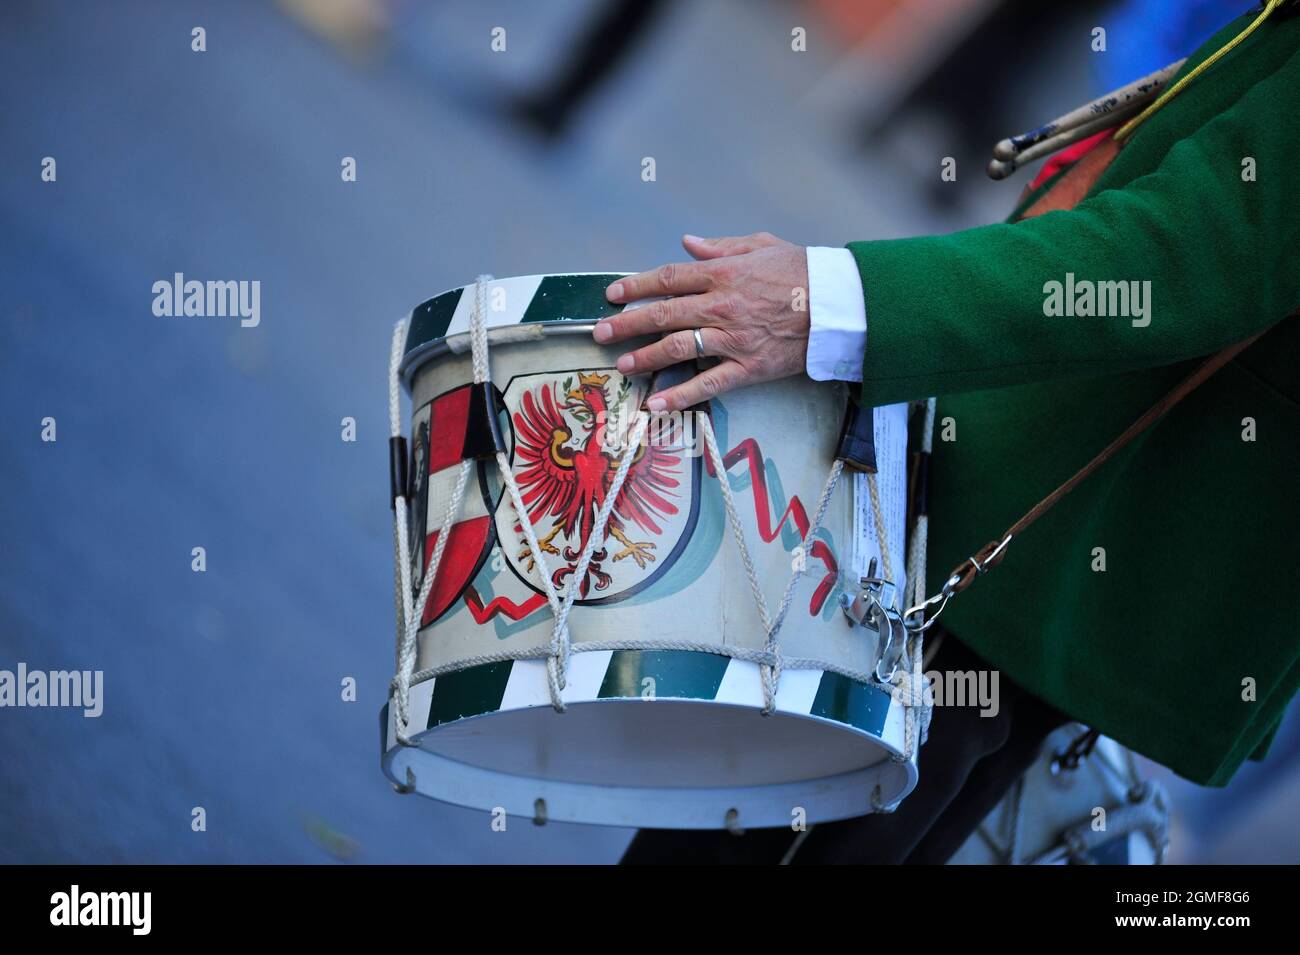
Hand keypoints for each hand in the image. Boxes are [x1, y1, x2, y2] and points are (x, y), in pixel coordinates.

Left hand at [594, 232, 809, 411]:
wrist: (840, 305)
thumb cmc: (803, 271)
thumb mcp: (762, 245)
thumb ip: (721, 246)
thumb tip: (688, 242)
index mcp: (723, 273)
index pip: (669, 278)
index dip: (636, 286)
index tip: (612, 294)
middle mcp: (722, 305)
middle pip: (664, 314)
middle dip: (627, 323)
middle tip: (600, 332)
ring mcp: (733, 338)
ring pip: (678, 348)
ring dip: (645, 357)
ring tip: (623, 364)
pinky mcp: (748, 367)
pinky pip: (708, 383)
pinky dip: (680, 395)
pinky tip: (656, 403)